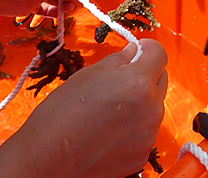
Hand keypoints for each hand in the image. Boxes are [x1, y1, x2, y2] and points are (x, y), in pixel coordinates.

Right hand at [0, 39, 167, 177]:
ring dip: (141, 101)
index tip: (139, 50)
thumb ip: (119, 59)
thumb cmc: (61, 113)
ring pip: (154, 106)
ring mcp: (148, 134)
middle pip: (160, 80)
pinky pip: (145, 131)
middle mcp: (151, 109)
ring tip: (111, 108)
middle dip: (145, 74)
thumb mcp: (89, 73)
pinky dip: (134, 126)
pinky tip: (110, 129)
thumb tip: (134, 53)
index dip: (148, 49)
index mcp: (138, 83)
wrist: (46, 158)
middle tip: (120, 79)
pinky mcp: (141, 155)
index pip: (160, 54)